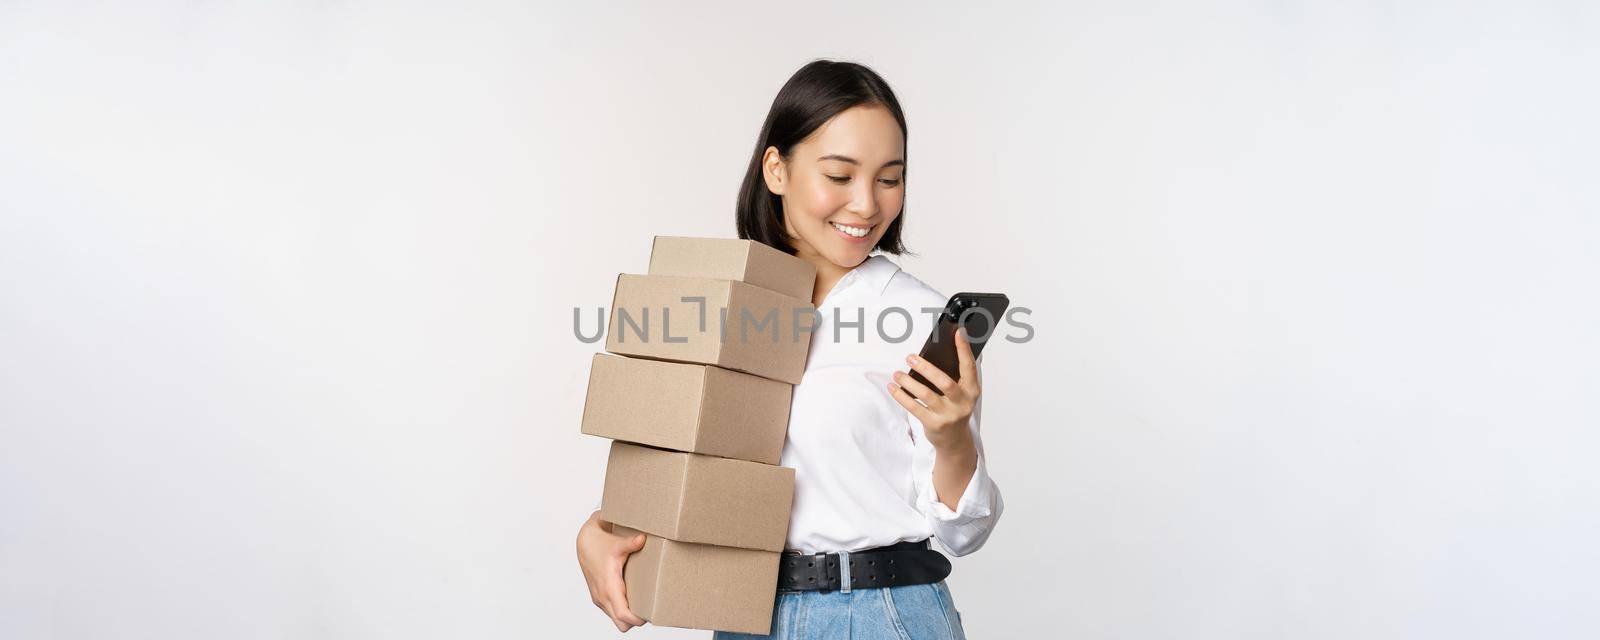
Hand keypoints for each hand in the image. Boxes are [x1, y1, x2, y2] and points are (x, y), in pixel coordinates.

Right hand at [576, 510, 648, 631]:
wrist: (586, 543)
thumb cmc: (602, 544)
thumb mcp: (617, 543)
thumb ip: (631, 543)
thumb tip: (643, 539)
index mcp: (609, 587)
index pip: (623, 614)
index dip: (637, 620)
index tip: (650, 615)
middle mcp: (602, 596)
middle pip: (620, 623)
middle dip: (635, 621)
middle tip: (649, 609)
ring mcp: (600, 599)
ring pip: (616, 619)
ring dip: (628, 616)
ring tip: (643, 603)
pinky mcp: (599, 597)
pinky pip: (612, 612)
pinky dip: (622, 611)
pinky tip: (632, 598)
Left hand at [887, 326, 979, 452]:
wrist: (954, 440)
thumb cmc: (955, 409)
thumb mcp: (962, 394)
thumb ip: (955, 376)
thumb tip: (940, 352)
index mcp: (972, 391)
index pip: (970, 367)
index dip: (964, 349)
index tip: (958, 332)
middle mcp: (962, 403)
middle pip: (944, 382)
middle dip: (926, 368)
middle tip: (910, 357)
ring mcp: (948, 415)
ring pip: (926, 395)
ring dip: (908, 382)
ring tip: (897, 374)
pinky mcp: (934, 425)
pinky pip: (914, 408)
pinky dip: (901, 396)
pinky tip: (893, 388)